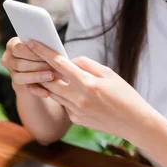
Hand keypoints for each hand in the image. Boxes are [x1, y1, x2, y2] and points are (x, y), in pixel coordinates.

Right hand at [1, 37, 55, 97]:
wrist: (42, 67)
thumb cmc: (44, 52)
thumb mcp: (42, 46)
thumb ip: (42, 46)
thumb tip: (50, 46)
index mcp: (12, 45)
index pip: (18, 49)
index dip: (31, 52)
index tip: (44, 54)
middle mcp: (8, 58)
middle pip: (18, 64)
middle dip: (36, 65)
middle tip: (51, 66)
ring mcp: (12, 73)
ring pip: (19, 77)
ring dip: (37, 77)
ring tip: (51, 76)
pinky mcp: (19, 85)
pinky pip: (27, 89)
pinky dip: (37, 91)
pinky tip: (46, 93)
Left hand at [27, 41, 153, 139]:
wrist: (134, 123)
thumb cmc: (125, 95)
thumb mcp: (109, 74)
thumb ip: (86, 65)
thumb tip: (69, 61)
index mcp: (87, 83)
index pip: (59, 64)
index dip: (43, 52)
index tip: (31, 42)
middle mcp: (78, 98)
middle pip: (48, 80)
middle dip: (40, 69)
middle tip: (35, 58)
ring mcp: (75, 111)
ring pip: (53, 93)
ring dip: (51, 83)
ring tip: (54, 74)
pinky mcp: (75, 120)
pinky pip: (64, 104)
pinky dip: (65, 96)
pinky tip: (75, 94)